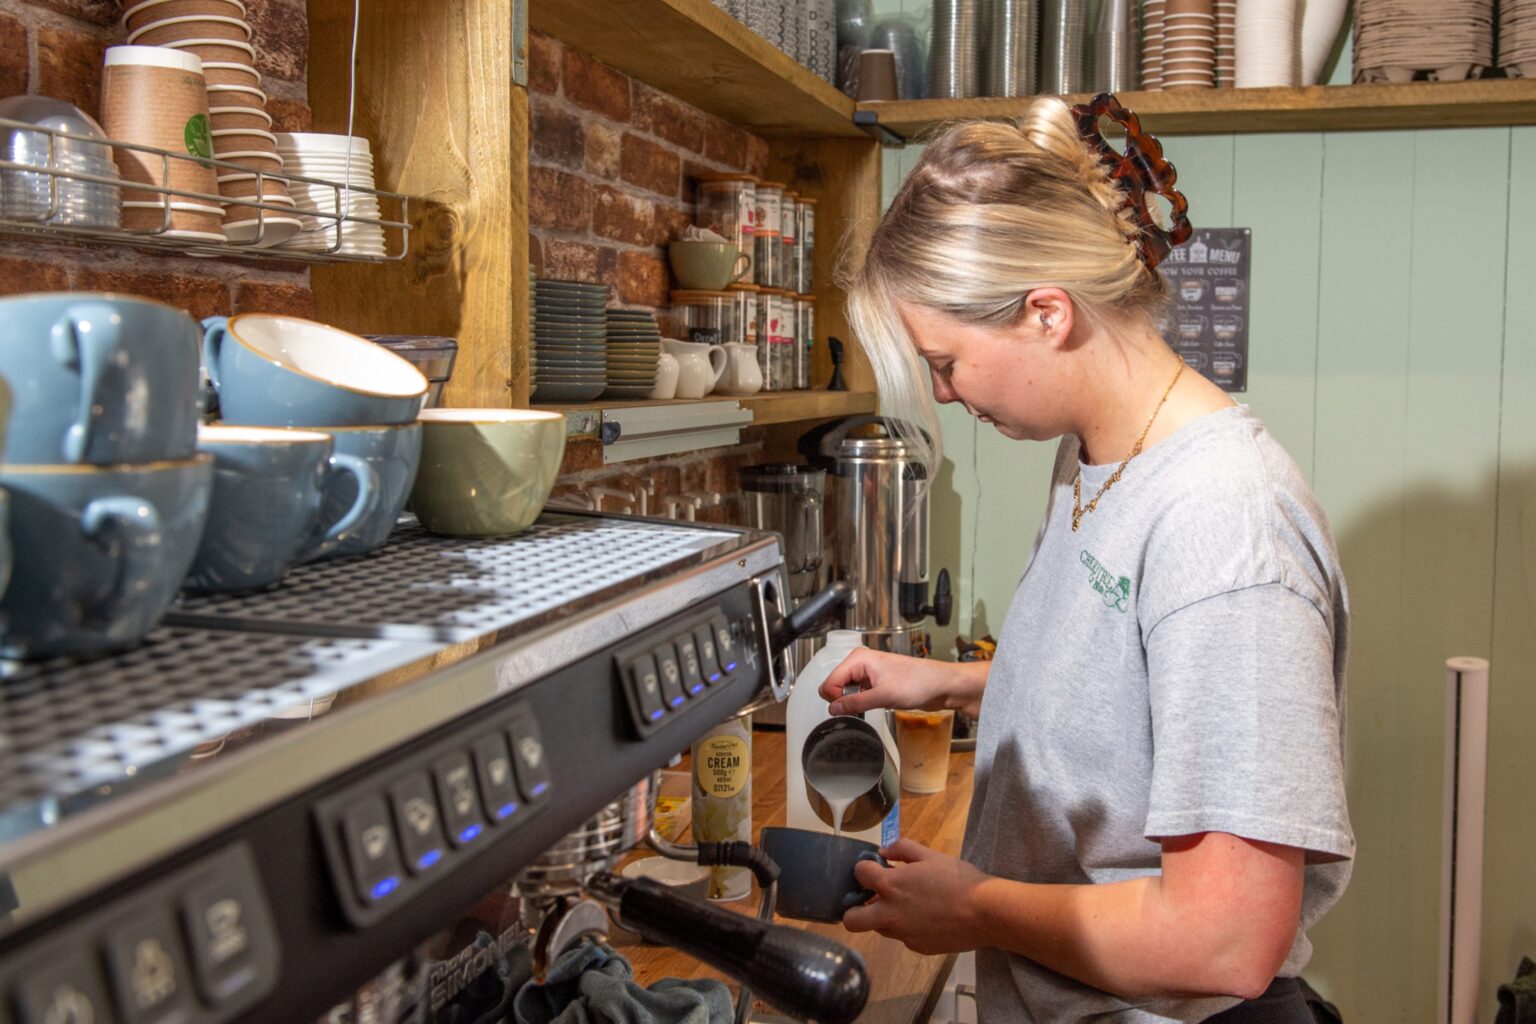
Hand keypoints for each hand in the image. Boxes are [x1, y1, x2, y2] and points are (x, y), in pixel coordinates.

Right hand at [818, 648, 972, 714]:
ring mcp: (868, 674)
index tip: (847, 709)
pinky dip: (860, 703)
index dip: (835, 699)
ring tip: (871, 706)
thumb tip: (833, 709)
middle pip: (835, 686)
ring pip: (845, 692)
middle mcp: (861, 664)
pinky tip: (873, 706)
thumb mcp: (883, 696)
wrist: (940, 685)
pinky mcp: (875, 684)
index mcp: (859, 659)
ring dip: (852, 702)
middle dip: (842, 700)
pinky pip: (857, 695)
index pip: (830, 682)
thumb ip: (855, 703)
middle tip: (860, 708)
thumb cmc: (919, 682)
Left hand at [841, 839, 988, 954]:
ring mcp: (902, 934)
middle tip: (870, 899)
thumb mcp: (930, 855)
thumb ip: (902, 849)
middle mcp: (890, 913)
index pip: (859, 874)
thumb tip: (883, 851)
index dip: (863, 868)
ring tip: (906, 905)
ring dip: (884, 917)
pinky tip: (927, 918)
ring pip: (879, 928)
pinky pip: (903, 936)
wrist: (984, 912)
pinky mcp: (917, 947)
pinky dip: (907, 927)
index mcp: (890, 885)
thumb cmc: (958, 879)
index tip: (873, 868)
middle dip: (853, 909)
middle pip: (852, 920)